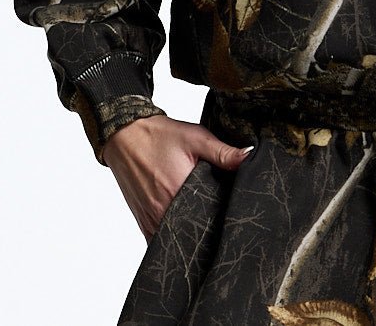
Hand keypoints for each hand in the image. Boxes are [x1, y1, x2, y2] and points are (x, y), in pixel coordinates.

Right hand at [102, 113, 253, 240]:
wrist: (126, 136)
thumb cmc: (160, 136)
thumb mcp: (196, 138)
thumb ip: (223, 152)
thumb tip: (249, 158)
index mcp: (180, 193)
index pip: (210, 219)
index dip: (223, 218)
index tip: (233, 216)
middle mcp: (164, 212)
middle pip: (194, 232)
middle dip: (209, 228)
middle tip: (221, 219)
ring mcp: (151, 220)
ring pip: (178, 239)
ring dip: (191, 233)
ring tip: (204, 223)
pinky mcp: (143, 222)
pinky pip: (161, 240)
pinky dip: (174, 234)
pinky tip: (185, 225)